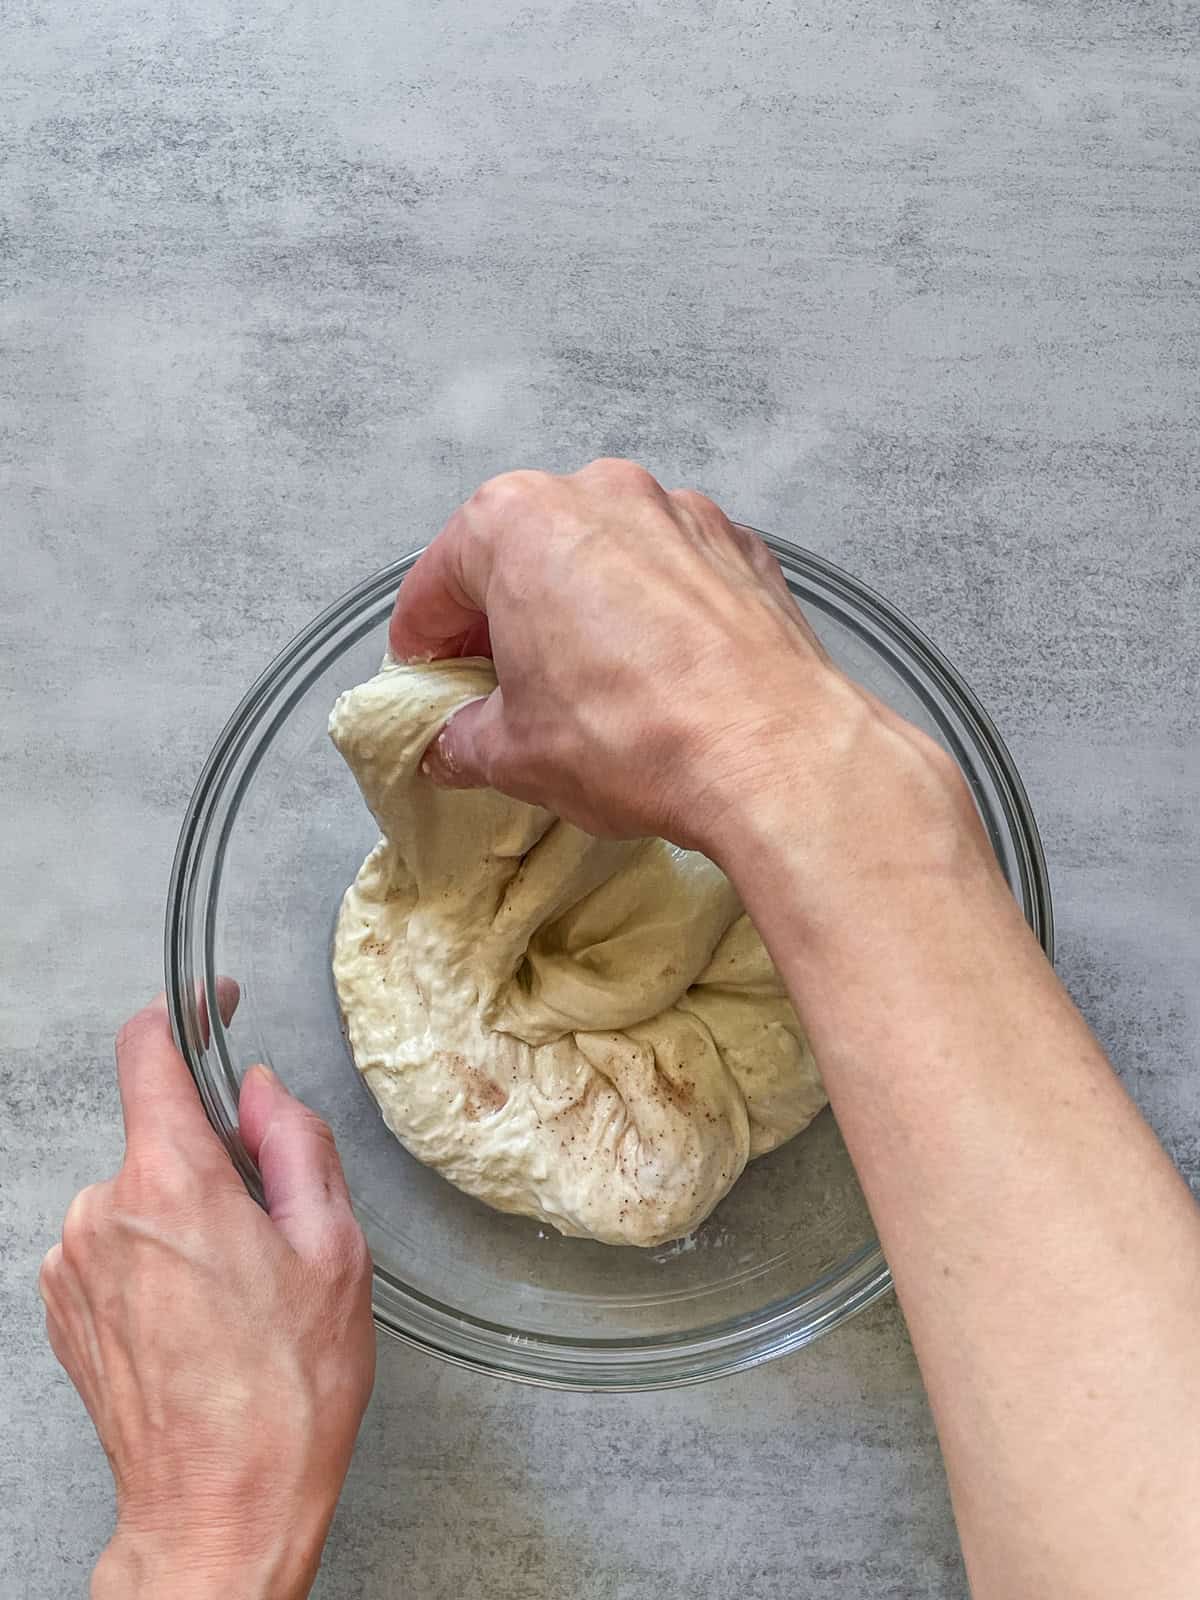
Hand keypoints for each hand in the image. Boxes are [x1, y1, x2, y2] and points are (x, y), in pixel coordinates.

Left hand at [39, 990, 374, 1599]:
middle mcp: (103, 1214)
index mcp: (172, 1185)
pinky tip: (200, 1319)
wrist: (219, 1512)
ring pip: (139, 1193)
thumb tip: (262, 1093)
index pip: (149, 1055)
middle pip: (160, 1134)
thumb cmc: (283, 1397)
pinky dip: (155, 1257)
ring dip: (185, 1214)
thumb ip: (294, 1145)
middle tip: (271, 1231)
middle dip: (215, 1157)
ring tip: (238, 1294)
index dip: (184, 1015)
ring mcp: (72, 1265)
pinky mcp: (64, 1308)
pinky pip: (113, 1244)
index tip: (207, 1006)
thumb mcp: (334, 1250)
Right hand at [389, 458, 976, 879]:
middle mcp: (600, 492)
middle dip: (502, 619)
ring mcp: (680, 512)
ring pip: (602, 557)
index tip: (424, 683)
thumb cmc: (632, 738)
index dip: (422, 642)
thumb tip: (450, 746)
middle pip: (522, 554)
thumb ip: (463, 740)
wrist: (777, 752)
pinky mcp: (741, 547)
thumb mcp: (516, 755)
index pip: (440, 579)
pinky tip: (657, 676)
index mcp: (518, 522)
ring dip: (580, 610)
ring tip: (586, 686)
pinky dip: (651, 612)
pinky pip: (671, 573)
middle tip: (499, 689)